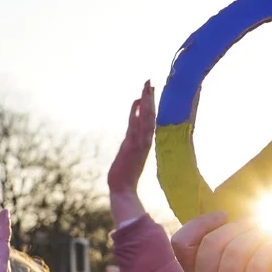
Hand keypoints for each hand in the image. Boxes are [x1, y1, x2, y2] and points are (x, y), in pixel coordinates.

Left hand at [108, 81, 154, 224]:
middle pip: (149, 115)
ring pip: (145, 118)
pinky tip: (138, 102)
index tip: (149, 91)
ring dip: (147, 101)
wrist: (122, 190)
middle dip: (149, 98)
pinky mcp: (133, 147)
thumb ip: (130, 145)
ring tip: (147, 86)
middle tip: (150, 81)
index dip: (149, 105)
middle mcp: (144, 141)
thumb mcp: (128, 156)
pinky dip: (139, 114)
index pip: (149, 120)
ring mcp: (139, 143)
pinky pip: (137, 126)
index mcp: (144, 142)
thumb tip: (130, 138)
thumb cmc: (124, 176)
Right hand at [173, 214, 271, 271]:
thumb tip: (239, 220)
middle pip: (213, 242)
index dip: (200, 223)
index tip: (223, 216)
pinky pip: (259, 264)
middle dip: (238, 226)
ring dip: (256, 234)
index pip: (180, 244)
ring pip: (237, 250)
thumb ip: (219, 261)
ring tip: (269, 233)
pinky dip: (269, 247)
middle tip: (257, 224)